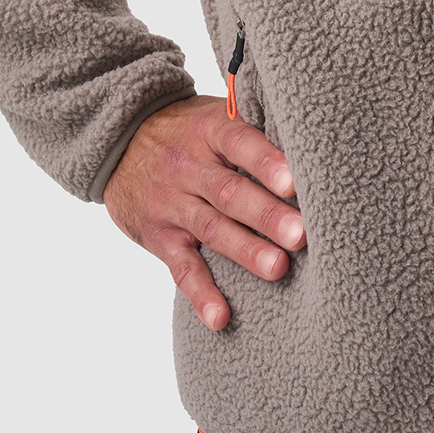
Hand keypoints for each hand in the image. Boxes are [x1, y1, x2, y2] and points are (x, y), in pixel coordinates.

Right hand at [104, 95, 304, 330]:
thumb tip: (313, 141)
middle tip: (301, 234)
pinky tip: (220, 317)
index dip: (265, 161)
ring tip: (278, 268)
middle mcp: (189, 166)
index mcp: (209, 130)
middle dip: (266, 215)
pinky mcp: (160, 237)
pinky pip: (181, 268)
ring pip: (212, 229)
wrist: (121, 142)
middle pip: (230, 192)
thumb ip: (254, 129)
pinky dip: (201, 294)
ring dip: (246, 251)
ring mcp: (172, 203)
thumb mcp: (214, 115)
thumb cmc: (189, 132)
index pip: (238, 142)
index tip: (294, 183)